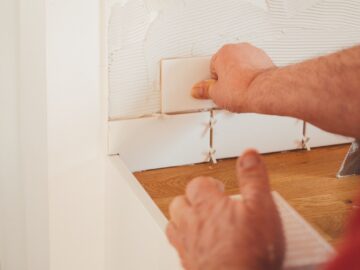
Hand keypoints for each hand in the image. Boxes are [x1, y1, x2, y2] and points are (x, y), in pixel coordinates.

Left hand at [166, 150, 284, 269]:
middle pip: (179, 203)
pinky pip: (177, 248)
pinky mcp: (188, 264)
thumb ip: (254, 179)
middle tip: (205, 203)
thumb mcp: (261, 207)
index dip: (207, 183)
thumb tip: (249, 155)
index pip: (197, 184)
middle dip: (191, 200)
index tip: (218, 187)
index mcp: (207, 205)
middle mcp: (191, 223)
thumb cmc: (250, 252)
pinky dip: (183, 242)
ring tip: (197, 221)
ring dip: (182, 220)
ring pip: (174, 224)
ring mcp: (187, 245)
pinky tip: (196, 247)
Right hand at [192, 43, 274, 111]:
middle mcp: (239, 48)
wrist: (265, 91)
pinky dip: (253, 75)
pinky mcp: (266, 60)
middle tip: (227, 91)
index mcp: (223, 52)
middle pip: (227, 64)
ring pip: (242, 64)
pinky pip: (254, 67)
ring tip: (240, 91)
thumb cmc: (243, 89)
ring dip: (240, 75)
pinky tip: (250, 88)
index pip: (212, 66)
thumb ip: (205, 90)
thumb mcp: (216, 94)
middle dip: (227, 77)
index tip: (216, 90)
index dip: (213, 81)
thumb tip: (199, 90)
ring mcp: (254, 53)